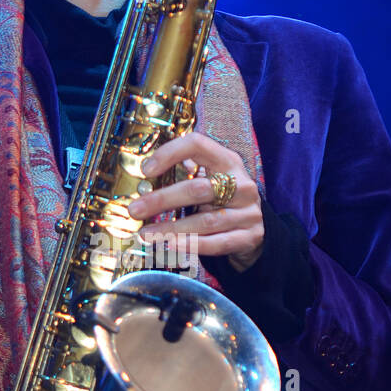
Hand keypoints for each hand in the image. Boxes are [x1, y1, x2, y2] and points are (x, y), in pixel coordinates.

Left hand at [126, 131, 264, 271]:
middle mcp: (241, 184)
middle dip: (162, 200)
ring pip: (206, 221)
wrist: (255, 229)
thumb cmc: (223, 201)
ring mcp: (248, 211)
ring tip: (146, 234)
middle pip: (197, 189)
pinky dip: (193, 245)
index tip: (146, 170)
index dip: (170, 153)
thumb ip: (185, 175)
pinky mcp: (250, 236)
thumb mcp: (210, 181)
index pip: (198, 145)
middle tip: (135, 210)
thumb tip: (143, 180)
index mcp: (227, 161)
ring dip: (172, 228)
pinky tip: (171, 245)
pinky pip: (218, 243)